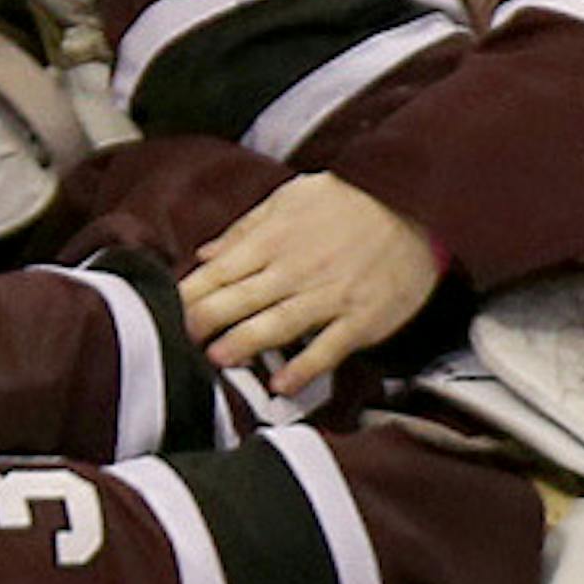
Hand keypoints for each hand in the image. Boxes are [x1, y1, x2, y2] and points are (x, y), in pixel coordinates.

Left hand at [180, 173, 443, 390]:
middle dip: (205, 321)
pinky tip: (280, 385)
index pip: (221, 271)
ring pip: (278, 324)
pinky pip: (328, 347)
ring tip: (216, 360)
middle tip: (176, 342)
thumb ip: (246, 228)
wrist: (418, 204)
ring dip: (245, 343)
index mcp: (276, 239)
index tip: (164, 312)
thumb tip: (204, 255)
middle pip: (240, 299)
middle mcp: (297, 269)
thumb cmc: (352, 201)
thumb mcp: (294, 198)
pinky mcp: (361, 319)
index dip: (190, 294)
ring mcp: (330, 296)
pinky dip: (304, 367)